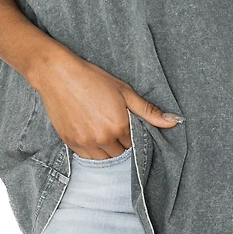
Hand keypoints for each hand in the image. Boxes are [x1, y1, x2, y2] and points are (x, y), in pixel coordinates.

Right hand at [31, 45, 183, 158]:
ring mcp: (85, 143)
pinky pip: (87, 157)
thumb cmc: (92, 79)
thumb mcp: (125, 91)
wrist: (58, 74)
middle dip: (120, 143)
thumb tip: (174, 121)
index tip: (125, 124)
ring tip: (101, 128)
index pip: (134, 144)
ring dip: (106, 149)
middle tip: (112, 124)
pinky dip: (92, 150)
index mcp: (119, 126)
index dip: (131, 134)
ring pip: (104, 158)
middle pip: (119, 154)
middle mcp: (103, 138)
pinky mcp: (70, 143)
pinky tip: (90, 132)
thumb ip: (149, 111)